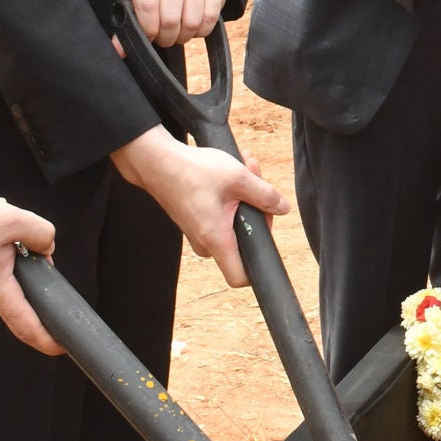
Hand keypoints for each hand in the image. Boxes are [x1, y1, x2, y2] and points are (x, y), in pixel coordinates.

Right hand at [0, 186, 61, 354]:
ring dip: (10, 257)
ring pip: (5, 279)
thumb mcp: (12, 218)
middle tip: (20, 238)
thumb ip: (42, 235)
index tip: (64, 346)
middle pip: (21, 292)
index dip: (48, 339)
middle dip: (30, 267)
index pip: (28, 326)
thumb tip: (46, 250)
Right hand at [109, 125, 287, 287]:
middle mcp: (206, 242)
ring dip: (246, 194)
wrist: (156, 163)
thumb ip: (265, 196)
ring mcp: (199, 233)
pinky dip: (231, 193)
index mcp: (217, 240)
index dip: (259, 266)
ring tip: (246, 165)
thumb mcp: (239, 178)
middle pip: (244, 238)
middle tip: (257, 175)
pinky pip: (222, 213)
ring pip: (235, 220)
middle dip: (257, 205)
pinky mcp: (195, 221)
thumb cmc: (193, 170)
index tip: (266, 234)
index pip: (240, 277)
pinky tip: (233, 170)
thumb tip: (284, 209)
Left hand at [124, 0, 225, 50]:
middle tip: (165, 38)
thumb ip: (129, 23)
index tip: (150, 37)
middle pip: (170, 18)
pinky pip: (209, 19)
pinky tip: (194, 28)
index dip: (148, 29)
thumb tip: (119, 50)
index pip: (147, 6)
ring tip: (179, 34)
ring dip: (184, 36)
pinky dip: (201, 31)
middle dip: (167, 37)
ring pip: (191, 22)